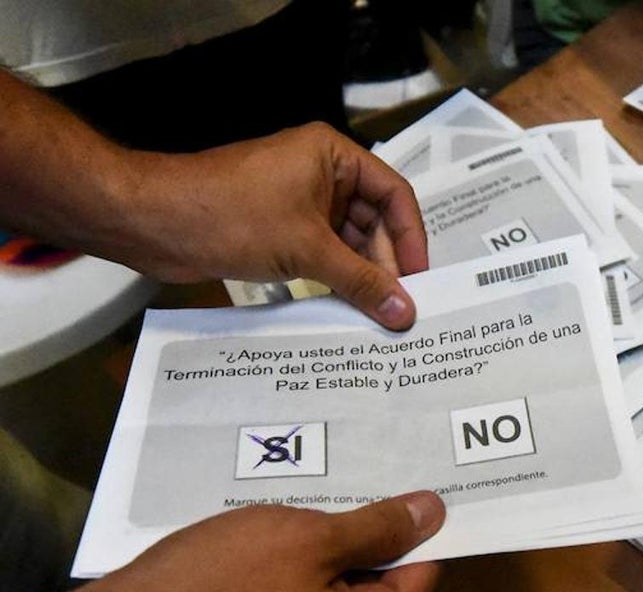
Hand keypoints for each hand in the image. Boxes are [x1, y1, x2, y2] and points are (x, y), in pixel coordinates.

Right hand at [2, 492, 444, 591]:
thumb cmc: (217, 587)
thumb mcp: (304, 540)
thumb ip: (376, 529)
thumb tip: (435, 512)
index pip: (420, 572)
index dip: (417, 523)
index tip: (412, 475)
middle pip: (377, 586)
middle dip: (367, 532)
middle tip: (358, 469)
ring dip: (323, 550)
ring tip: (313, 489)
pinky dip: (291, 575)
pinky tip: (272, 533)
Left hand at [117, 123, 427, 328]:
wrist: (153, 223)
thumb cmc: (230, 215)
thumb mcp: (306, 250)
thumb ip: (361, 282)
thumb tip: (405, 312)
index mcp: (332, 156)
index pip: (394, 194)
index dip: (410, 237)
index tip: (419, 279)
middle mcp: (321, 174)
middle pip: (374, 221)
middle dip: (386, 263)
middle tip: (400, 307)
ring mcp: (299, 203)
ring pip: (349, 242)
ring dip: (362, 276)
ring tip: (378, 316)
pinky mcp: (280, 230)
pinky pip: (323, 255)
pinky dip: (337, 280)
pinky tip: (348, 310)